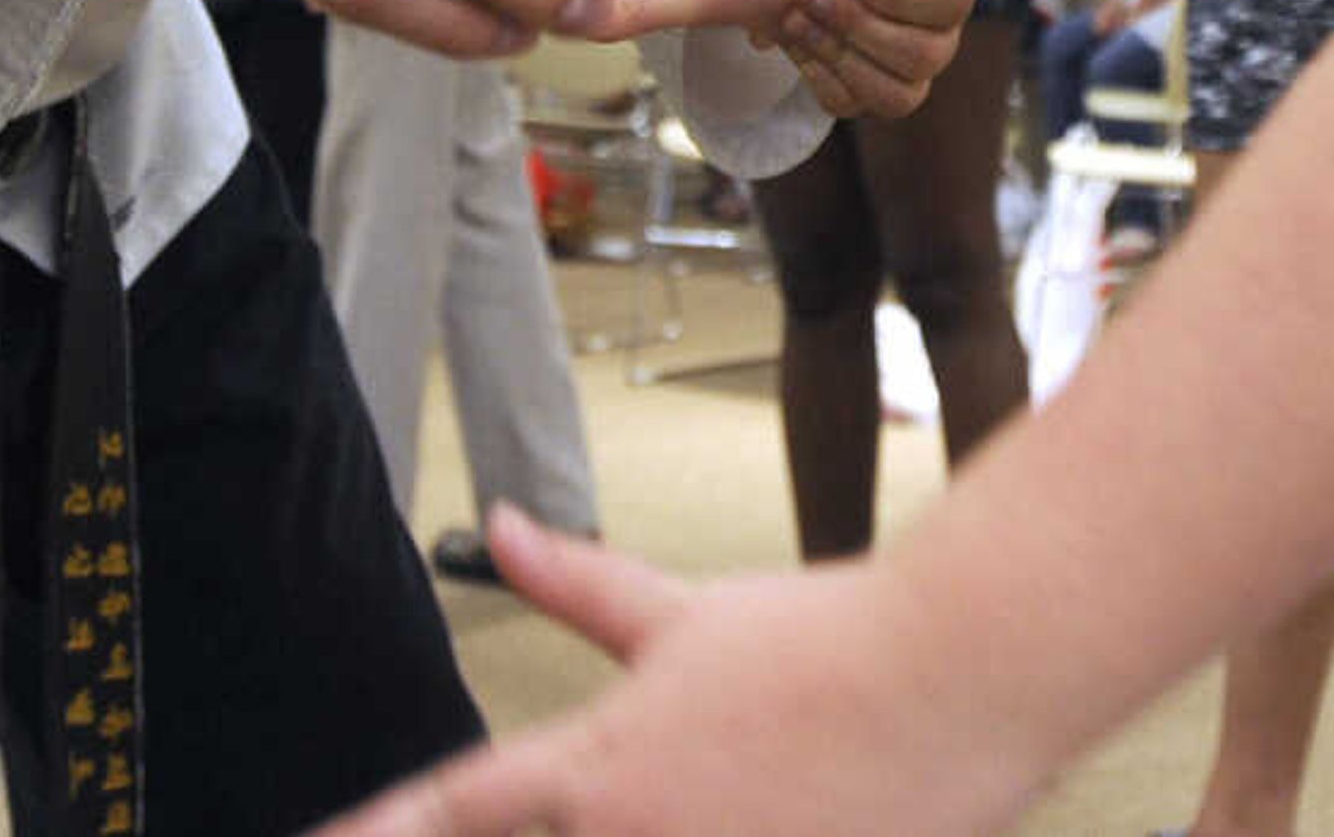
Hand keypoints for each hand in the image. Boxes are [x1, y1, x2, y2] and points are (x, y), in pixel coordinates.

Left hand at [308, 511, 1044, 836]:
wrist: (957, 674)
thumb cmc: (829, 639)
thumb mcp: (684, 613)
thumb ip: (580, 586)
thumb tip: (498, 527)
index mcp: (595, 768)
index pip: (455, 811)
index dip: (376, 833)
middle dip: (516, 835)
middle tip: (526, 811)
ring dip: (656, 834)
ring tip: (699, 808)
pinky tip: (750, 826)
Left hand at [763, 0, 969, 120]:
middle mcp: (942, 22)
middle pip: (929, 52)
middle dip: (861, 22)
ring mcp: (911, 60)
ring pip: (902, 90)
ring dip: (843, 55)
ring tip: (794, 15)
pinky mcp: (874, 87)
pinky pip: (861, 106)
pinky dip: (826, 82)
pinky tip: (795, 44)